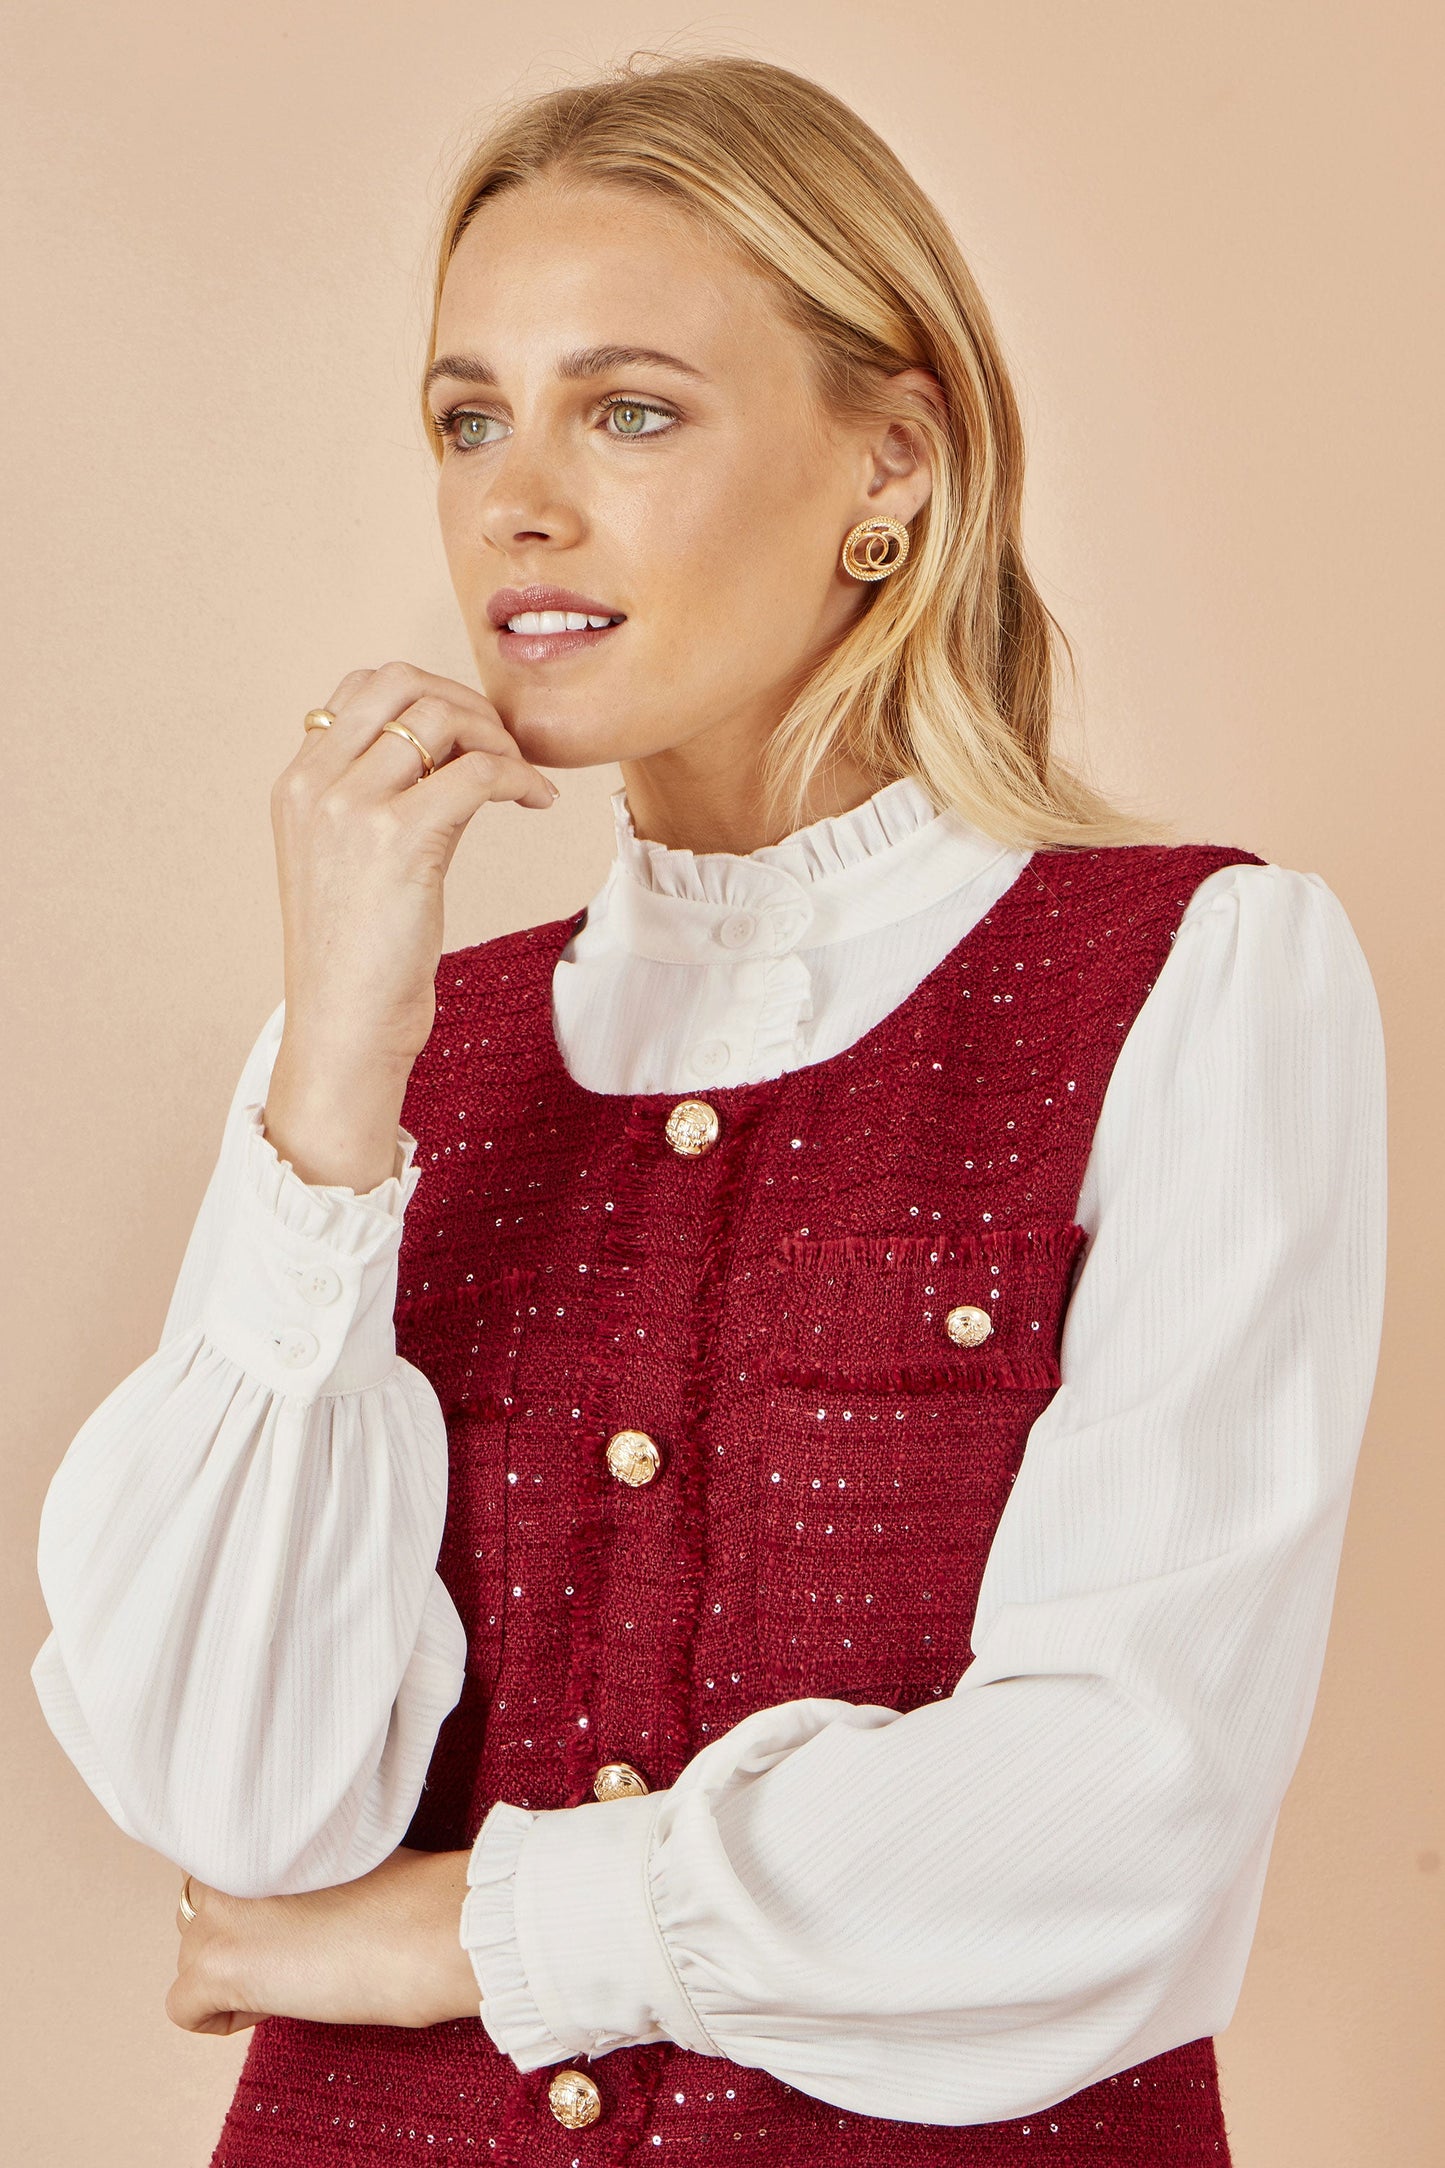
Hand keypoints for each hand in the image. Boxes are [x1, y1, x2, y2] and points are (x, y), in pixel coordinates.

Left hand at [166, 1845, 479, 2035]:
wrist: (429, 1930)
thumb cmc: (408, 1895)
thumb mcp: (341, 1853)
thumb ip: (292, 1861)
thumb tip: (274, 1897)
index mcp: (261, 1827)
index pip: (221, 1859)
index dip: (257, 1895)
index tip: (294, 1912)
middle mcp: (227, 1862)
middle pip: (200, 1907)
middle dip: (237, 1932)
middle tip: (296, 1946)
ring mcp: (215, 1914)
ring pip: (193, 1954)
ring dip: (232, 1970)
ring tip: (295, 1972)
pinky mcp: (214, 1967)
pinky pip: (184, 2007)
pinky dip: (222, 2018)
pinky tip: (272, 2006)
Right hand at [272, 661, 557, 1073]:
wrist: (344, 1027)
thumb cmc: (358, 957)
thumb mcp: (354, 862)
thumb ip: (387, 800)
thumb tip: (458, 758)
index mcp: (296, 784)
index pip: (359, 689)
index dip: (425, 697)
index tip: (466, 738)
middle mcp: (315, 784)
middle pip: (398, 680)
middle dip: (462, 699)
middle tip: (501, 744)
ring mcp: (350, 807)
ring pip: (439, 716)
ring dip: (496, 736)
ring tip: (521, 777)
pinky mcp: (398, 838)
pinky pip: (478, 771)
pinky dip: (521, 776)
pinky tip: (538, 802)